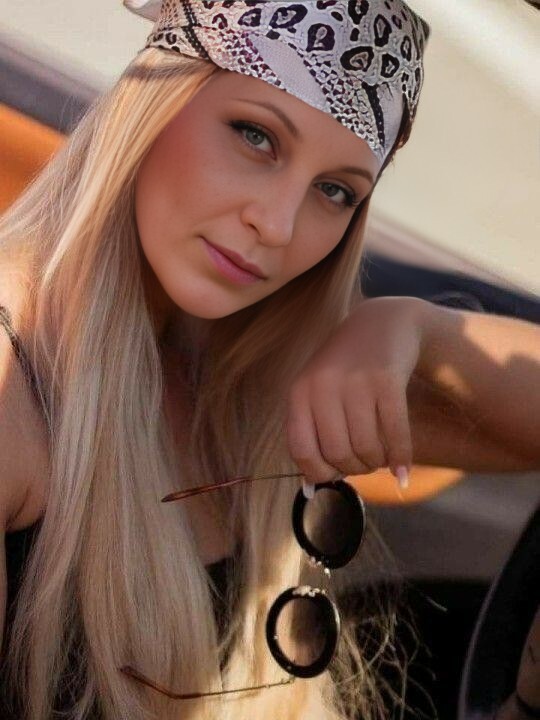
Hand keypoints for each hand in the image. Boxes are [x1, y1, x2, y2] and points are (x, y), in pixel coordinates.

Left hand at [285, 296, 425, 495]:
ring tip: (380, 458)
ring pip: (367, 447)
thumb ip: (313, 430)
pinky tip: (402, 468)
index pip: (301, 450)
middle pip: (338, 454)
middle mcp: (324, 386)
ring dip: (377, 463)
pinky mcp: (388, 380)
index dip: (318, 473)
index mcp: (300, 391)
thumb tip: (314, 486)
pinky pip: (396, 433)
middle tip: (364, 464)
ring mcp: (356, 382)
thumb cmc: (346, 367)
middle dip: (354, 469)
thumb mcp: (318, 390)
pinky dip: (401, 458)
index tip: (332, 476)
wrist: (383, 322)